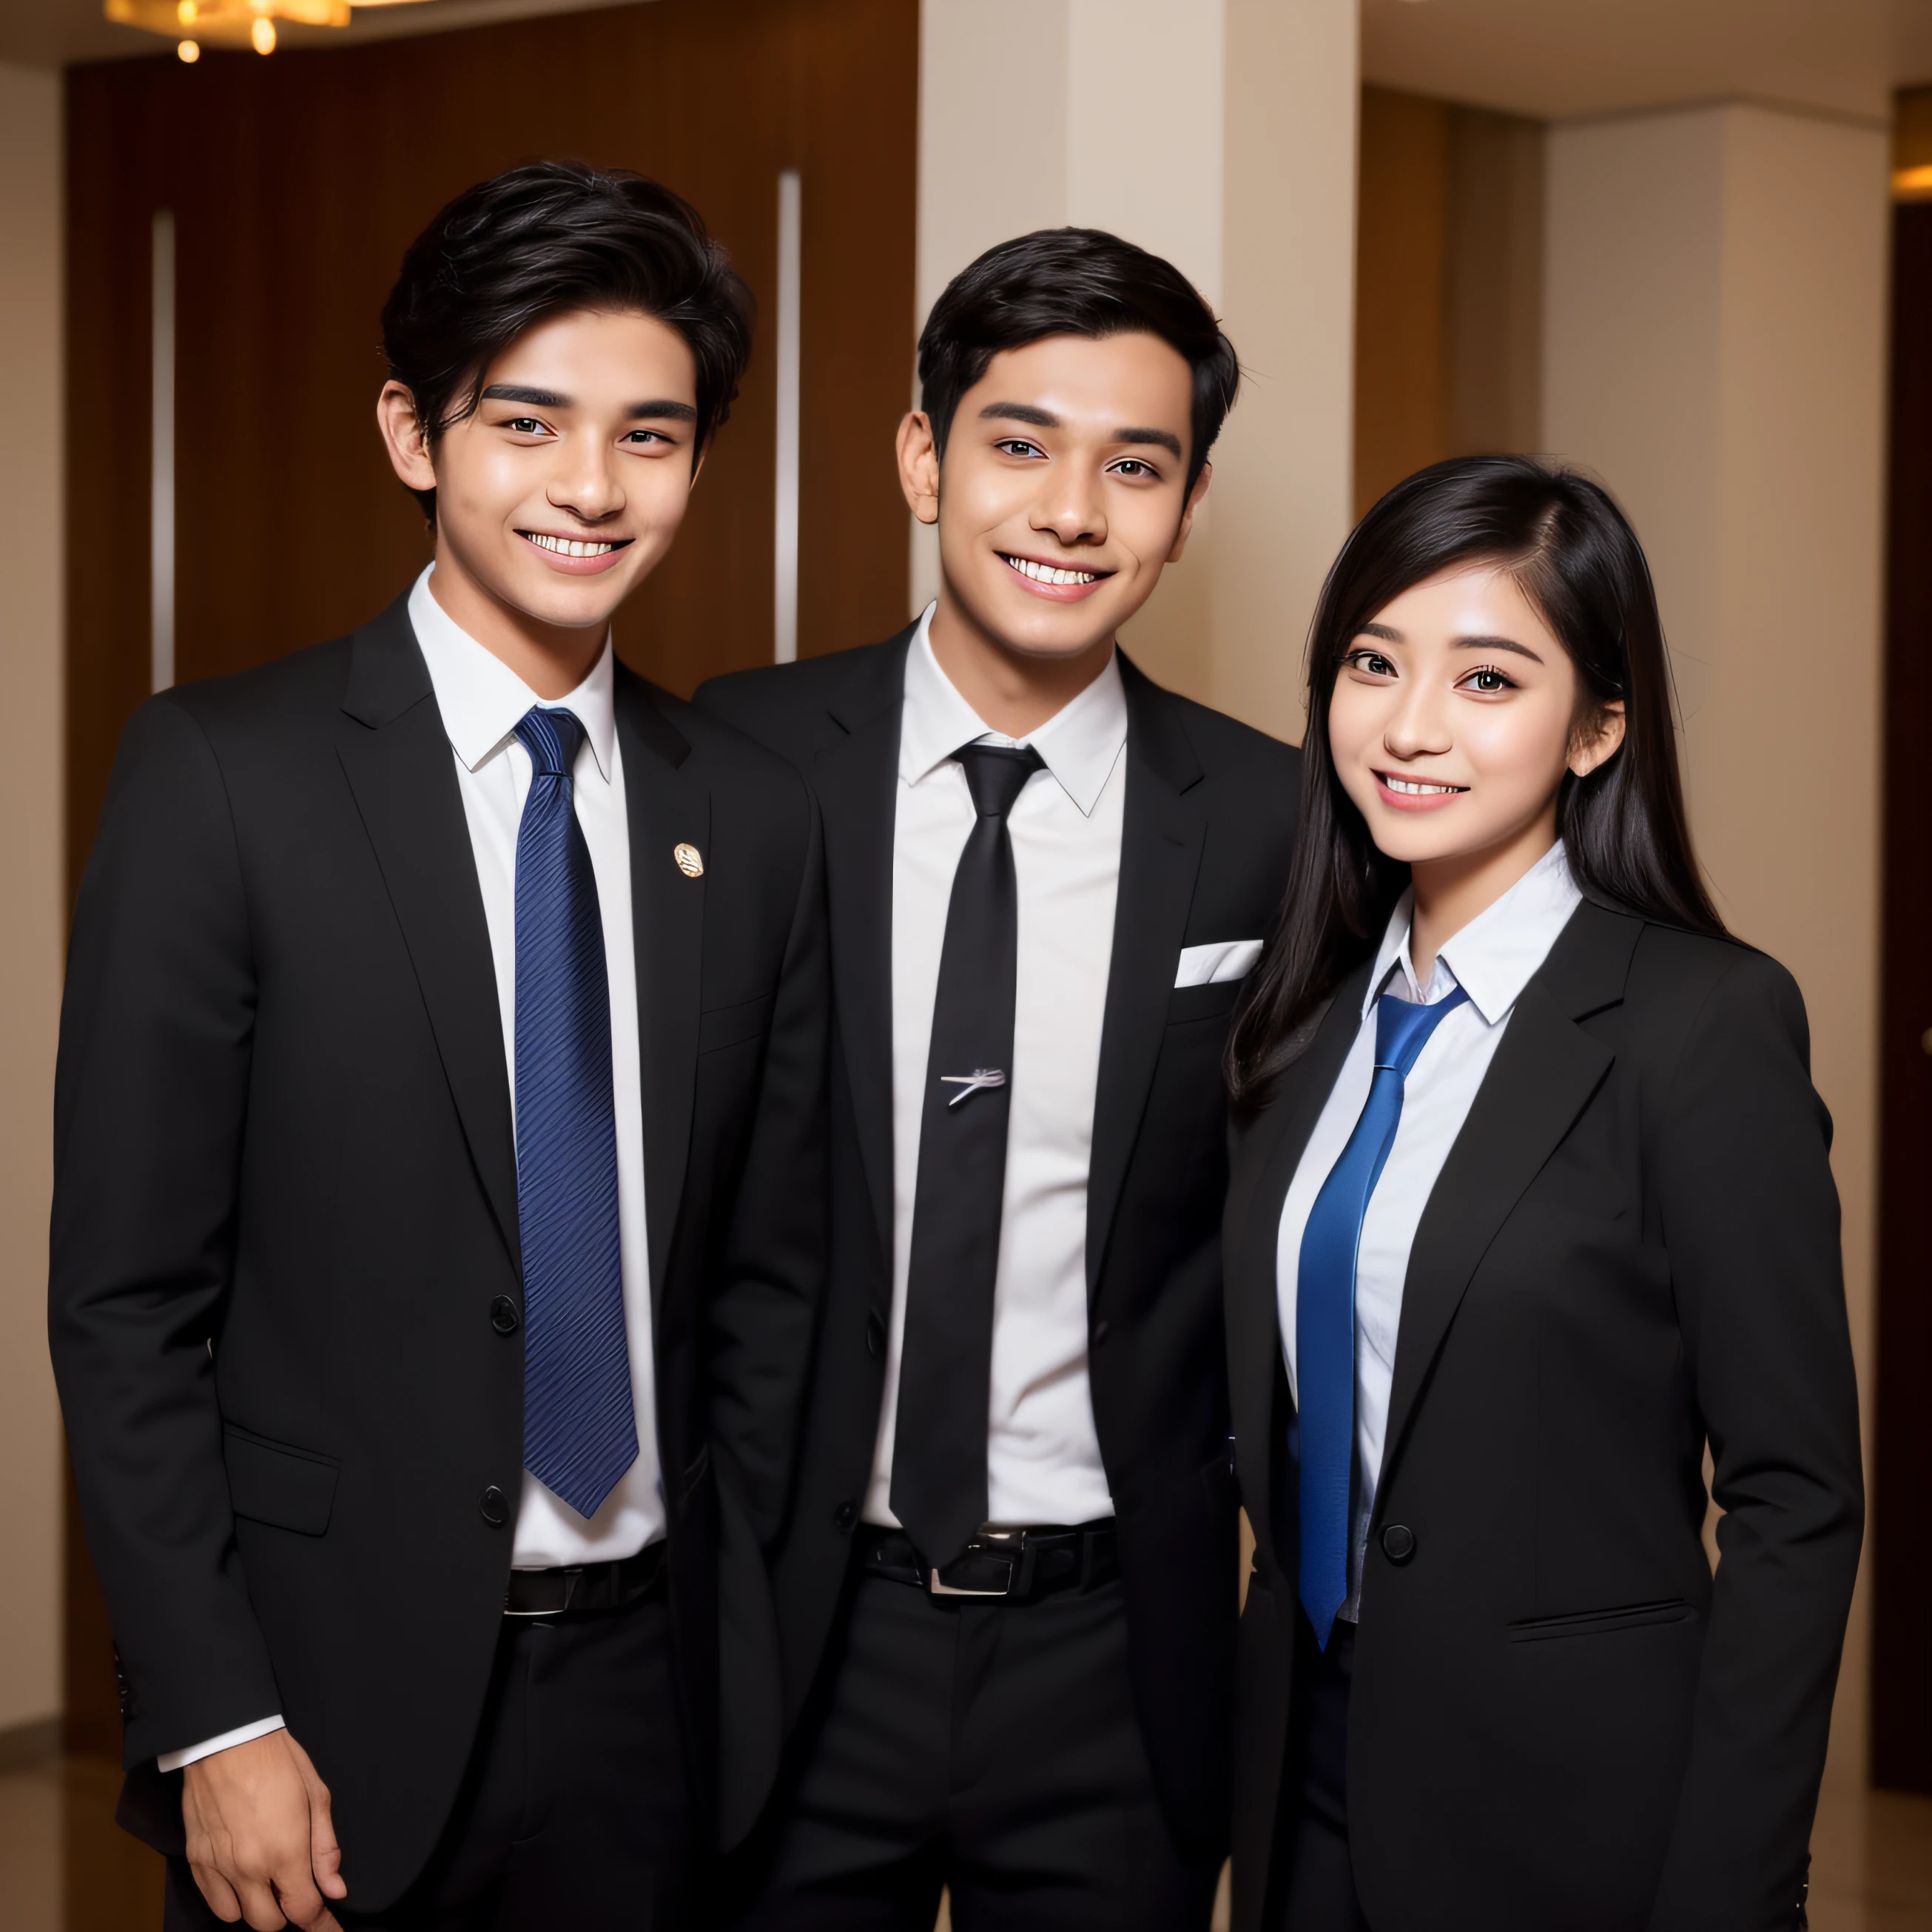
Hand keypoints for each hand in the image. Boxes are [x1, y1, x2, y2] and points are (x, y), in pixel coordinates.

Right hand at [181, 1729, 346, 1929]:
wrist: (227, 1739)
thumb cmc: (277, 1761)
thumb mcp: (316, 1796)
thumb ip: (325, 1849)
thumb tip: (335, 1888)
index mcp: (285, 1853)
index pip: (304, 1912)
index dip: (321, 1925)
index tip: (330, 1929)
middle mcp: (249, 1869)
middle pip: (270, 1924)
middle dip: (288, 1911)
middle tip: (296, 1888)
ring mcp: (219, 1867)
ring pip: (238, 1918)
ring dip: (256, 1906)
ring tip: (267, 1880)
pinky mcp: (196, 1860)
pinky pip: (212, 1901)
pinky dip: (229, 1898)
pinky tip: (241, 1876)